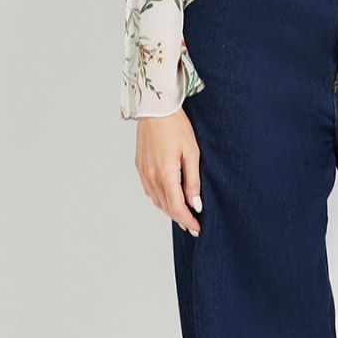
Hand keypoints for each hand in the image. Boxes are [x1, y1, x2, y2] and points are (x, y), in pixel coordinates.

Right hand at [134, 108, 202, 234]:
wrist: (155, 108)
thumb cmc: (177, 127)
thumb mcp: (192, 153)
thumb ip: (193, 181)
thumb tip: (195, 204)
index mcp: (165, 174)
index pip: (177, 208)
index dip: (188, 221)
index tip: (197, 228)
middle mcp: (151, 176)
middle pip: (166, 207)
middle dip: (180, 218)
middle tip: (193, 225)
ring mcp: (143, 171)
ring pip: (156, 200)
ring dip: (169, 210)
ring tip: (183, 214)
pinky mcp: (139, 166)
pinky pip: (149, 190)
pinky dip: (160, 199)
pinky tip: (169, 198)